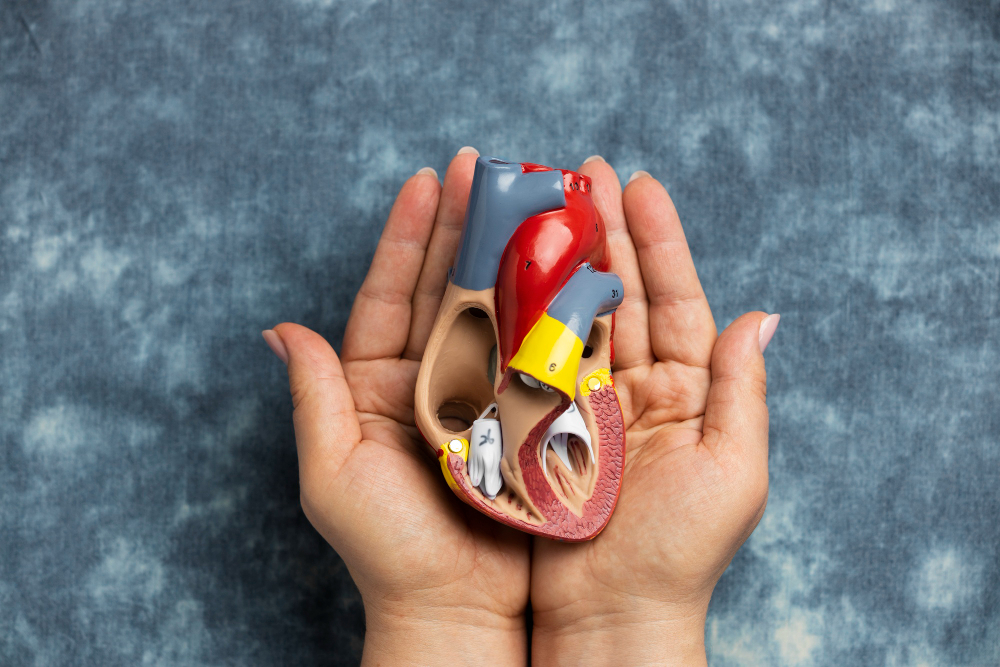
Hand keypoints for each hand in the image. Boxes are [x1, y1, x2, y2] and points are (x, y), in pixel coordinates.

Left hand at [264, 148, 530, 666]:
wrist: (456, 610)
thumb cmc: (386, 550)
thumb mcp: (333, 473)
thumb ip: (313, 397)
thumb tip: (279, 329)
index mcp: (378, 385)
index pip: (390, 293)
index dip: (407, 235)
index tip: (427, 179)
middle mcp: (431, 380)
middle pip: (446, 288)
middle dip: (464, 226)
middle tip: (486, 167)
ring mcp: (481, 395)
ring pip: (496, 311)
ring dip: (512, 256)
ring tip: (533, 202)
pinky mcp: (525, 417)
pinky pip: (537, 354)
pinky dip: (552, 311)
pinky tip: (570, 269)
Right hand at [529, 158, 778, 665]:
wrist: (609, 615)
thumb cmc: (679, 555)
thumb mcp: (734, 472)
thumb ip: (744, 390)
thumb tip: (762, 316)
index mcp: (690, 391)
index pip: (677, 298)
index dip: (660, 239)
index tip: (640, 183)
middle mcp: (638, 387)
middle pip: (621, 293)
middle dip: (603, 231)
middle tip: (580, 171)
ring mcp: (585, 401)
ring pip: (572, 316)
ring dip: (558, 260)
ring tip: (541, 205)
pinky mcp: (539, 423)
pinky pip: (533, 359)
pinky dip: (522, 316)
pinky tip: (508, 272)